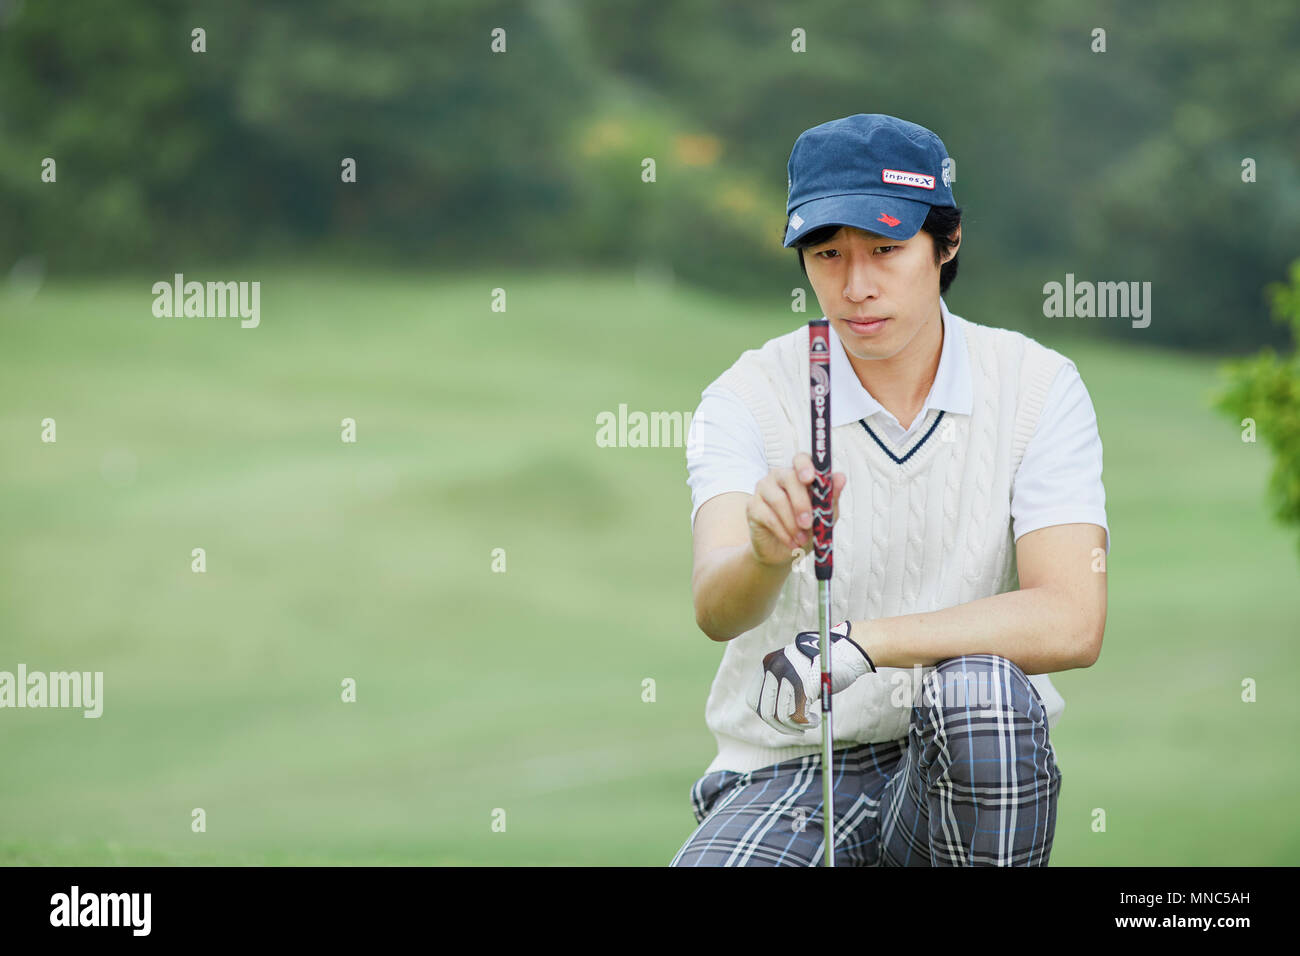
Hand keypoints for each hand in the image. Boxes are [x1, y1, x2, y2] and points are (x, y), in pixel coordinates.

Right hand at [745, 452, 846, 567]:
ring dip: (792, 523)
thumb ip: (830, 497)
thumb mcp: (824, 516)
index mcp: (799, 474)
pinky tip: (791, 543)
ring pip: (778, 499)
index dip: (805, 465)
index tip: (810, 478)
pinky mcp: (752, 506)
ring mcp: (763, 489)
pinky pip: (768, 516)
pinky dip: (783, 532)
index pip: (800, 459)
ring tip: (801, 539)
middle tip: (808, 524)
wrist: (783, 553)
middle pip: (789, 478)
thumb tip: (840, 477)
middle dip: (801, 502)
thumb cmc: (805, 530)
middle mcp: (779, 476)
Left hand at [747, 621, 876, 736]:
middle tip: (797, 730)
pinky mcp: (804, 685)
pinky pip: (798, 717)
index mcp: (768, 663)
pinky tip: (815, 720)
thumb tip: (772, 717)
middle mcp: (774, 668)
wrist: (849, 649)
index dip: (766, 715)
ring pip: (782, 716)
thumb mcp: (794, 670)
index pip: (753, 699)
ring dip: (796, 726)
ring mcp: (788, 676)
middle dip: (781, 726)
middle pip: (765, 711)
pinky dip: (806, 724)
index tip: (781, 722)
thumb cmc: (824, 664)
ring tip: (810, 723)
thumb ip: (781, 686)